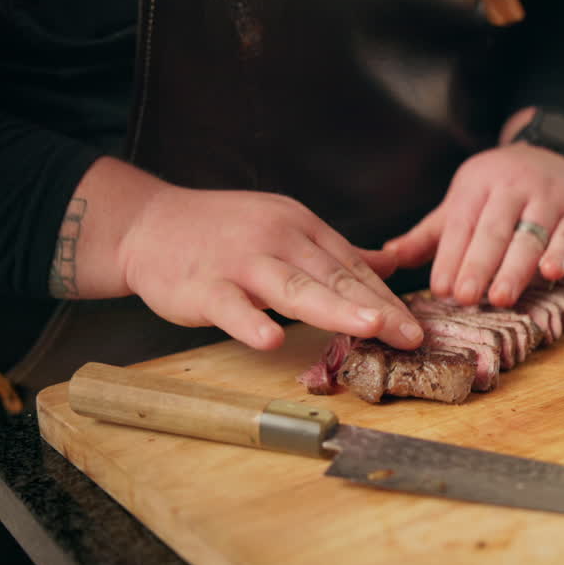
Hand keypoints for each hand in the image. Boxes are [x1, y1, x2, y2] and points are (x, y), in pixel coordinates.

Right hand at [117, 184, 422, 350]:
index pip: (351, 267)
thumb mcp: (285, 230)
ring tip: (369, 327)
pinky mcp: (203, 285)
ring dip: (333, 308)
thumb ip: (334, 253)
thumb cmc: (223, 232)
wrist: (149, 224)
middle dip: (375, 308)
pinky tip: (272, 340)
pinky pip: (230, 305)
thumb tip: (390, 263)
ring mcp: (240, 261)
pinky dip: (250, 322)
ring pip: (292, 287)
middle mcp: (276, 239)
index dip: (385, 298)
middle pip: (332, 277)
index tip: (414, 327)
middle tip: (410, 335)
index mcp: (300, 227)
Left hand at [383, 141, 563, 306]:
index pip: (462, 225)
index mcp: (478, 185)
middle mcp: (512, 188)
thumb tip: (388, 257)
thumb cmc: (503, 188)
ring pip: (529, 236)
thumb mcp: (464, 201)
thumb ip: (431, 234)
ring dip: (515, 268)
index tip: (441, 289)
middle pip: (493, 231)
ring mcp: (547, 199)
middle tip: (465, 298)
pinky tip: (552, 273)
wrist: (558, 152)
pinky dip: (561, 253)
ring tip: (500, 297)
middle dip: (478, 266)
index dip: (451, 257)